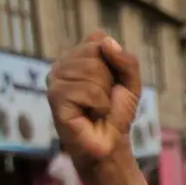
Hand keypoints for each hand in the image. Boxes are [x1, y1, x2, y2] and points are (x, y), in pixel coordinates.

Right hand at [47, 31, 141, 167]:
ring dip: (104, 95)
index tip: (112, 84)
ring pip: (91, 69)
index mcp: (76, 56)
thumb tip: (106, 42)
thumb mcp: (131, 83)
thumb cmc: (116, 114)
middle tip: (103, 100)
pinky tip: (90, 115)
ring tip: (96, 109)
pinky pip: (88, 90)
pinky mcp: (55, 98)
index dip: (114, 65)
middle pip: (95, 52)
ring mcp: (55, 81)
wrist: (110, 144)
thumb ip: (126, 60)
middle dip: (109, 80)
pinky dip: (99, 105)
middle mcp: (61, 64)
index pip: (98, 40)